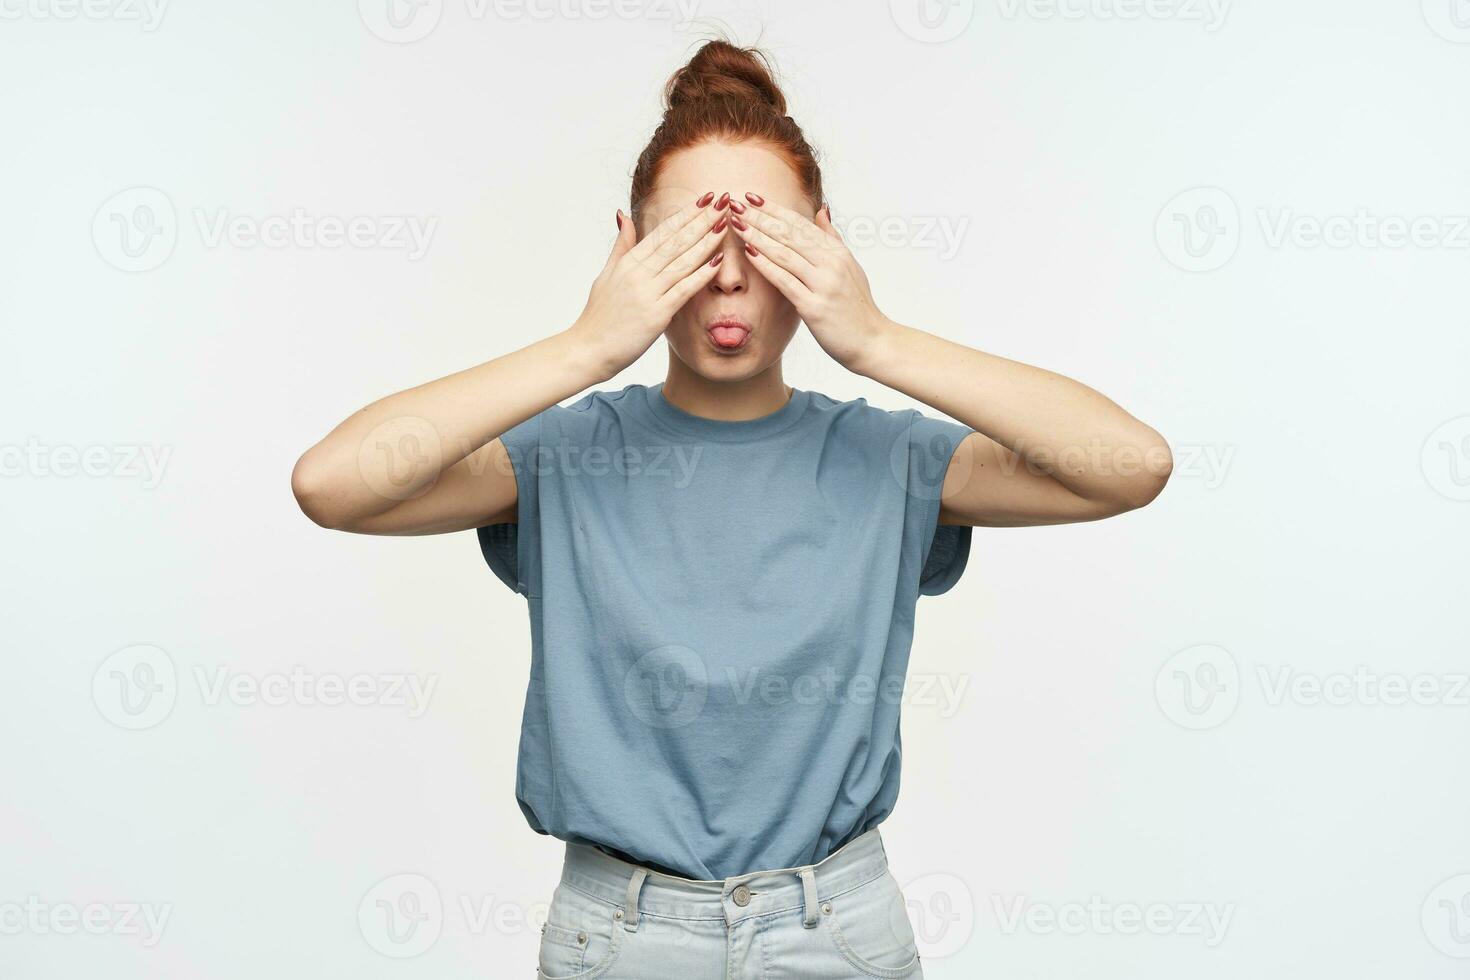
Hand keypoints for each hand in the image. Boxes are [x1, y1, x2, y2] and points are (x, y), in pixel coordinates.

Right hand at [567, 193, 727, 379]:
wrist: (588, 348)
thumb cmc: (599, 316)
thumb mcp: (607, 274)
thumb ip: (621, 245)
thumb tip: (624, 215)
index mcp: (628, 262)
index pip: (663, 232)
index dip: (686, 214)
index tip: (705, 199)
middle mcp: (638, 273)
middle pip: (676, 241)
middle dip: (702, 219)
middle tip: (723, 200)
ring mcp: (647, 292)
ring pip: (682, 261)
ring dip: (706, 242)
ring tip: (725, 224)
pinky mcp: (656, 314)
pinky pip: (683, 290)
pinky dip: (701, 275)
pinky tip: (718, 262)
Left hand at [729, 194, 894, 372]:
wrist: (873, 341)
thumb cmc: (858, 307)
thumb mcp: (850, 267)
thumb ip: (832, 239)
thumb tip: (822, 211)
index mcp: (837, 252)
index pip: (801, 224)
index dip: (775, 209)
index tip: (753, 196)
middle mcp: (831, 263)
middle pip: (789, 233)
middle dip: (760, 217)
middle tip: (736, 203)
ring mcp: (824, 284)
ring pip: (785, 253)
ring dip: (758, 236)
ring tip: (736, 223)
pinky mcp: (815, 307)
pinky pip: (786, 281)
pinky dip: (766, 265)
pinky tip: (749, 252)